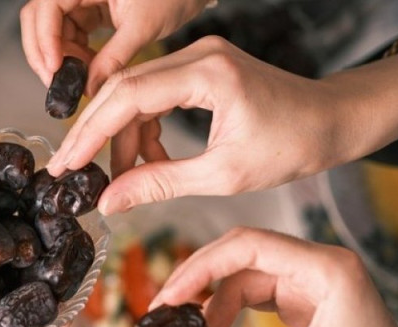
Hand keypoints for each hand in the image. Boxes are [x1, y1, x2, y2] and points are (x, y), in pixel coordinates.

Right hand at [20, 0, 207, 93]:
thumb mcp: (142, 27)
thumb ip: (113, 58)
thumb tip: (89, 88)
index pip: (46, 8)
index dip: (45, 41)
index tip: (54, 70)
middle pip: (39, 19)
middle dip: (45, 53)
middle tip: (57, 84)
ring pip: (52, 30)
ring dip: (60, 58)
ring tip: (79, 80)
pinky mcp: (90, 10)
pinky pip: (70, 33)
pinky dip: (74, 54)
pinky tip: (87, 70)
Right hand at [47, 38, 397, 213]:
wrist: (331, 121)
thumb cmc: (292, 145)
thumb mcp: (223, 175)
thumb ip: (160, 183)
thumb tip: (109, 201)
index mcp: (207, 74)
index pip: (126, 97)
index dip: (90, 133)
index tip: (66, 164)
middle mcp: (198, 54)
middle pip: (123, 88)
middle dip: (96, 132)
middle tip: (73, 169)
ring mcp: (198, 57)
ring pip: (136, 92)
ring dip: (123, 136)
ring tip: (122, 178)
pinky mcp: (201, 68)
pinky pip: (155, 94)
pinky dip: (145, 128)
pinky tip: (148, 160)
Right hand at [150, 227, 397, 326]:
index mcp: (328, 271)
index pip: (249, 246)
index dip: (202, 267)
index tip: (170, 296)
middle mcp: (320, 266)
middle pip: (241, 257)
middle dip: (200, 284)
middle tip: (166, 316)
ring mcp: (313, 282)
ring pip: (244, 277)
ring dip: (212, 305)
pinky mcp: (306, 301)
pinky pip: (255, 295)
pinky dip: (228, 313)